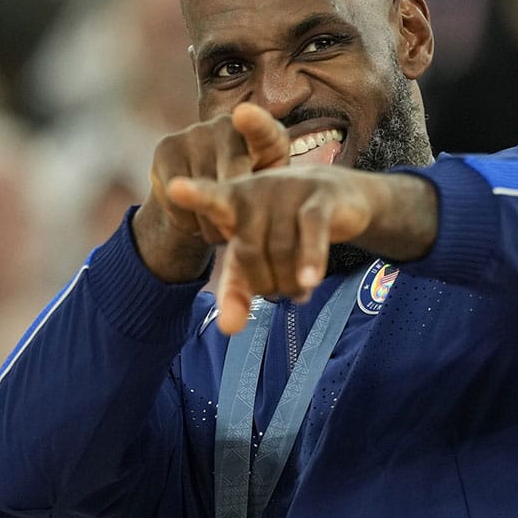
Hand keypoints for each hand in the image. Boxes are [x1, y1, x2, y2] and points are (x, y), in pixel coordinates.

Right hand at [132, 103, 289, 281]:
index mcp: (264, 134)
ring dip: (210, 224)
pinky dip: (187, 220)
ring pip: (201, 193)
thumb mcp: (272, 196)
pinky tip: (196, 218)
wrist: (207, 196)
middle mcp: (226, 125)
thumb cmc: (253, 197)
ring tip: (218, 227)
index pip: (259, 126)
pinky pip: (174, 198)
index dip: (252, 121)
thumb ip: (273, 199)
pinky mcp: (165, 148)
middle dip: (235, 213)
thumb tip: (260, 222)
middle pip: (229, 176)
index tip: (242, 115)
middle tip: (238, 233)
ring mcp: (193, 133)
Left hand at [167, 168, 437, 333]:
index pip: (210, 199)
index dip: (194, 195)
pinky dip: (311, 259)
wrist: (341, 196)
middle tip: (280, 291)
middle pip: (249, 252)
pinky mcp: (321, 197)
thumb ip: (237, 291)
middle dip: (265, 283)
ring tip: (300, 288)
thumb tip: (228, 330)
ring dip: (290, 282)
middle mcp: (257, 191)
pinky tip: (310, 282)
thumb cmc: (286, 230)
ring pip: (281, 250)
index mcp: (233, 201)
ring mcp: (290, 190)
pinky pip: (312, 232)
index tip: (176, 187)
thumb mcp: (257, 260)